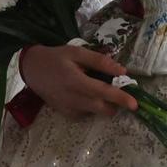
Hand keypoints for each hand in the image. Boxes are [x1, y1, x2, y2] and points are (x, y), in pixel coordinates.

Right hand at [18, 43, 137, 115]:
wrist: (31, 70)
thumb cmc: (56, 58)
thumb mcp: (77, 53)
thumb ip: (99, 61)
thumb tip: (122, 71)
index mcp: (76, 81)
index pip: (104, 93)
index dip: (121, 99)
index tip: (135, 104)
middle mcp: (73, 99)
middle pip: (103, 109)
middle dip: (115, 105)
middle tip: (117, 92)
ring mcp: (69, 109)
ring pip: (95, 112)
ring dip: (103, 104)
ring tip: (96, 88)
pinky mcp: (66, 114)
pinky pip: (86, 114)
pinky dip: (91, 106)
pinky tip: (84, 94)